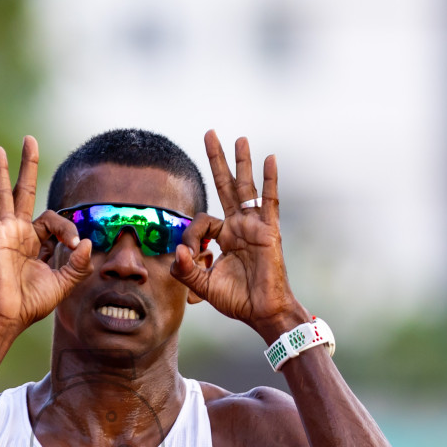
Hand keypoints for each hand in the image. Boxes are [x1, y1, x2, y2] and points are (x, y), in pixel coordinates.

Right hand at [0, 136, 92, 334]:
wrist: (10, 317)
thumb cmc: (32, 303)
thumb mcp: (64, 283)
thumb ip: (78, 264)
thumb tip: (88, 242)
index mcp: (36, 241)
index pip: (54, 220)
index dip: (68, 228)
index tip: (76, 245)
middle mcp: (19, 232)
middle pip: (24, 191)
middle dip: (28, 166)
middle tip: (30, 139)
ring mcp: (4, 232)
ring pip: (3, 194)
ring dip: (1, 171)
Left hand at [172, 131, 308, 340]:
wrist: (262, 312)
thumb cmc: (237, 300)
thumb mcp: (203, 285)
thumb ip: (186, 269)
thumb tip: (177, 250)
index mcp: (224, 237)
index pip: (202, 220)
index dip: (191, 233)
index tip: (190, 253)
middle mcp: (239, 226)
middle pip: (226, 186)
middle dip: (217, 160)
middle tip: (209, 133)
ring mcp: (255, 226)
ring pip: (246, 188)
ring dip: (241, 162)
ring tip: (239, 139)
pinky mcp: (269, 231)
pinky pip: (270, 201)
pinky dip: (270, 180)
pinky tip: (270, 159)